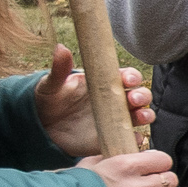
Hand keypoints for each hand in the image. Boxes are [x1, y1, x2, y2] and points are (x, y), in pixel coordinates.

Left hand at [34, 45, 152, 157]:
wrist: (43, 127)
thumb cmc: (50, 100)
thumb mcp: (52, 84)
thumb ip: (59, 69)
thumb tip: (60, 48)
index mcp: (104, 83)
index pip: (126, 76)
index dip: (132, 76)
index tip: (128, 79)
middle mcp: (115, 100)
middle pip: (139, 95)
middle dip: (142, 96)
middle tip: (135, 99)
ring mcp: (115, 119)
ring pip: (140, 115)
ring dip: (145, 115)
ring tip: (141, 117)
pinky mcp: (112, 137)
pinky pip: (130, 138)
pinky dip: (135, 138)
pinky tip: (132, 138)